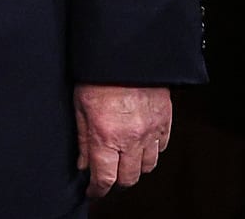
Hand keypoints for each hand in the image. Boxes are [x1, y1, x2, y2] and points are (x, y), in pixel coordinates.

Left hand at [74, 83, 170, 197]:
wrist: (126, 54)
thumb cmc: (98, 75)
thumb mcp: (80, 106)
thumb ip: (82, 138)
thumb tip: (83, 163)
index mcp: (106, 136)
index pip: (104, 178)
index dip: (97, 190)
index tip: (93, 191)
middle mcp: (131, 138)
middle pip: (128, 178)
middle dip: (116, 182)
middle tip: (108, 176)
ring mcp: (151, 131)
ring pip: (148, 166)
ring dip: (135, 168)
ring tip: (124, 160)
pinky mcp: (165, 122)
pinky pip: (162, 148)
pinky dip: (152, 151)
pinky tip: (141, 144)